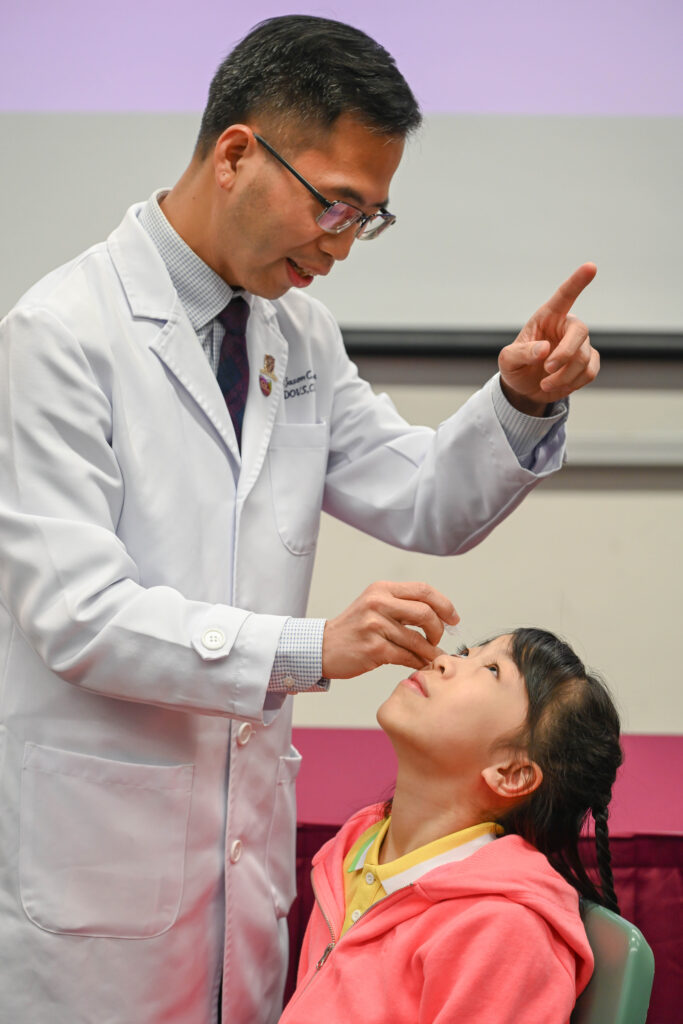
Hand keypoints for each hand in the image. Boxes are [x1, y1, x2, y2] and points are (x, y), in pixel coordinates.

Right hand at [322, 581, 457, 679]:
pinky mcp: (374, 649)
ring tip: (432, 656)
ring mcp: (375, 626)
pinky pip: (407, 656)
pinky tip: (419, 664)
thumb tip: (438, 615)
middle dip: (438, 629)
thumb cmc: (353, 629)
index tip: (453, 618)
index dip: (444, 604)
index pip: (424, 590)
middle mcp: (378, 603)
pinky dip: (418, 662)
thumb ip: (402, 606)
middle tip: (437, 639)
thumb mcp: (374, 606)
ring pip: (418, 639)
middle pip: (426, 612)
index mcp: (382, 589)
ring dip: (430, 651)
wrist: (323, 647)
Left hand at [498, 263, 598, 414]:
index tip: (591, 266)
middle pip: (581, 331)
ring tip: (545, 384)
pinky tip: (557, 386)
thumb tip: (545, 349)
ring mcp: (580, 345)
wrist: (524, 389)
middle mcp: (566, 327)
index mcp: (546, 318)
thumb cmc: (515, 367)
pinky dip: (573, 383)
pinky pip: (590, 372)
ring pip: (584, 358)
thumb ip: (522, 352)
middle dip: (565, 354)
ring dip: (564, 376)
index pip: (564, 296)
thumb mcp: (508, 360)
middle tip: (547, 369)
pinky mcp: (588, 363)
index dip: (577, 281)